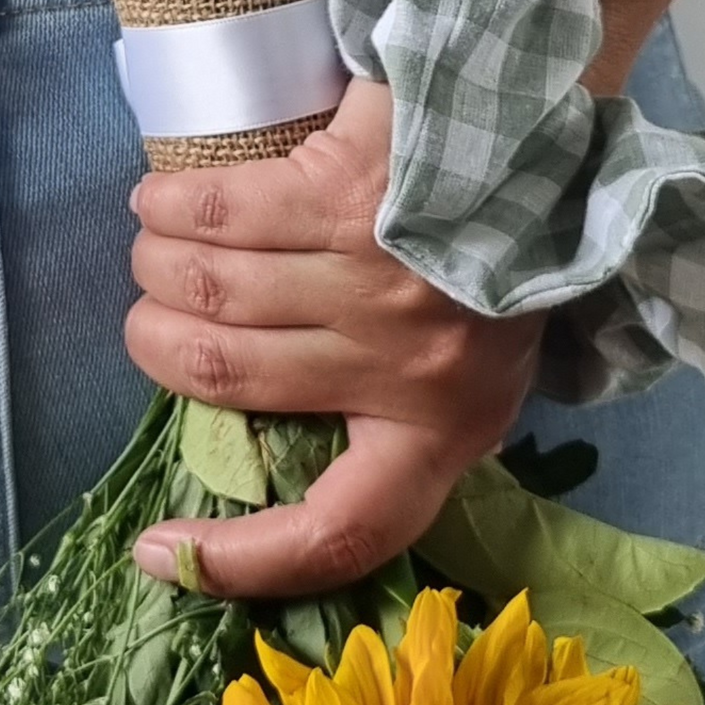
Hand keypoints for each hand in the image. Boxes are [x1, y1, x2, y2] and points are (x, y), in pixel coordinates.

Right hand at [123, 76, 544, 596]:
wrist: (550, 145)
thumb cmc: (497, 261)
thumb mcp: (467, 367)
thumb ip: (394, 414)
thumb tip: (271, 439)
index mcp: (443, 430)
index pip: (342, 530)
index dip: (241, 559)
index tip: (156, 550)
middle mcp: (406, 364)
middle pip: (228, 376)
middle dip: (160, 343)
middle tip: (155, 317)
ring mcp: (376, 276)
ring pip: (213, 287)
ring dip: (159, 267)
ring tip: (154, 252)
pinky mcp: (351, 189)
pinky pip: (225, 211)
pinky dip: (173, 207)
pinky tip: (158, 202)